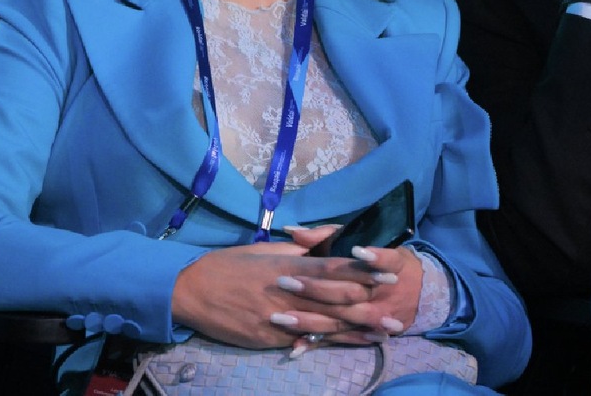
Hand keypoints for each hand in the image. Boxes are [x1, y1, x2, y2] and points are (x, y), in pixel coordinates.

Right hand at [171, 228, 421, 349]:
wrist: (192, 290)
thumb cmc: (229, 265)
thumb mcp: (265, 250)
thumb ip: (298, 251)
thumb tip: (325, 244)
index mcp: (288, 266)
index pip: (333, 267)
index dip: (363, 270)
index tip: (388, 271)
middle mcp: (289, 292)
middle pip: (337, 299)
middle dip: (370, 304)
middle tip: (398, 308)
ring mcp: (280, 318)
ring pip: (326, 324)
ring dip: (359, 329)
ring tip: (385, 332)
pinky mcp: (270, 337)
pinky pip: (304, 340)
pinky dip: (329, 343)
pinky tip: (349, 346)